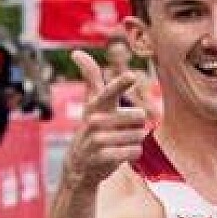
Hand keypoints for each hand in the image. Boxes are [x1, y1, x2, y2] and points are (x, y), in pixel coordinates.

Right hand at [62, 50, 146, 190]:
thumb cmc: (92, 128)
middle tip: (120, 131)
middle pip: (139, 117)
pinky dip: (132, 154)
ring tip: (117, 144)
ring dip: (133, 141)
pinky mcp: (103, 157)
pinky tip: (119, 155)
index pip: (110, 91)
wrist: (79, 165)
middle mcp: (96, 121)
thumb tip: (77, 52)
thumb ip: (91, 78)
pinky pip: (135, 151)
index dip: (121, 84)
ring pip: (139, 135)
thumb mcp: (91, 103)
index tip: (131, 75)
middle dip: (136, 126)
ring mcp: (98, 140)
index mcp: (97, 106)